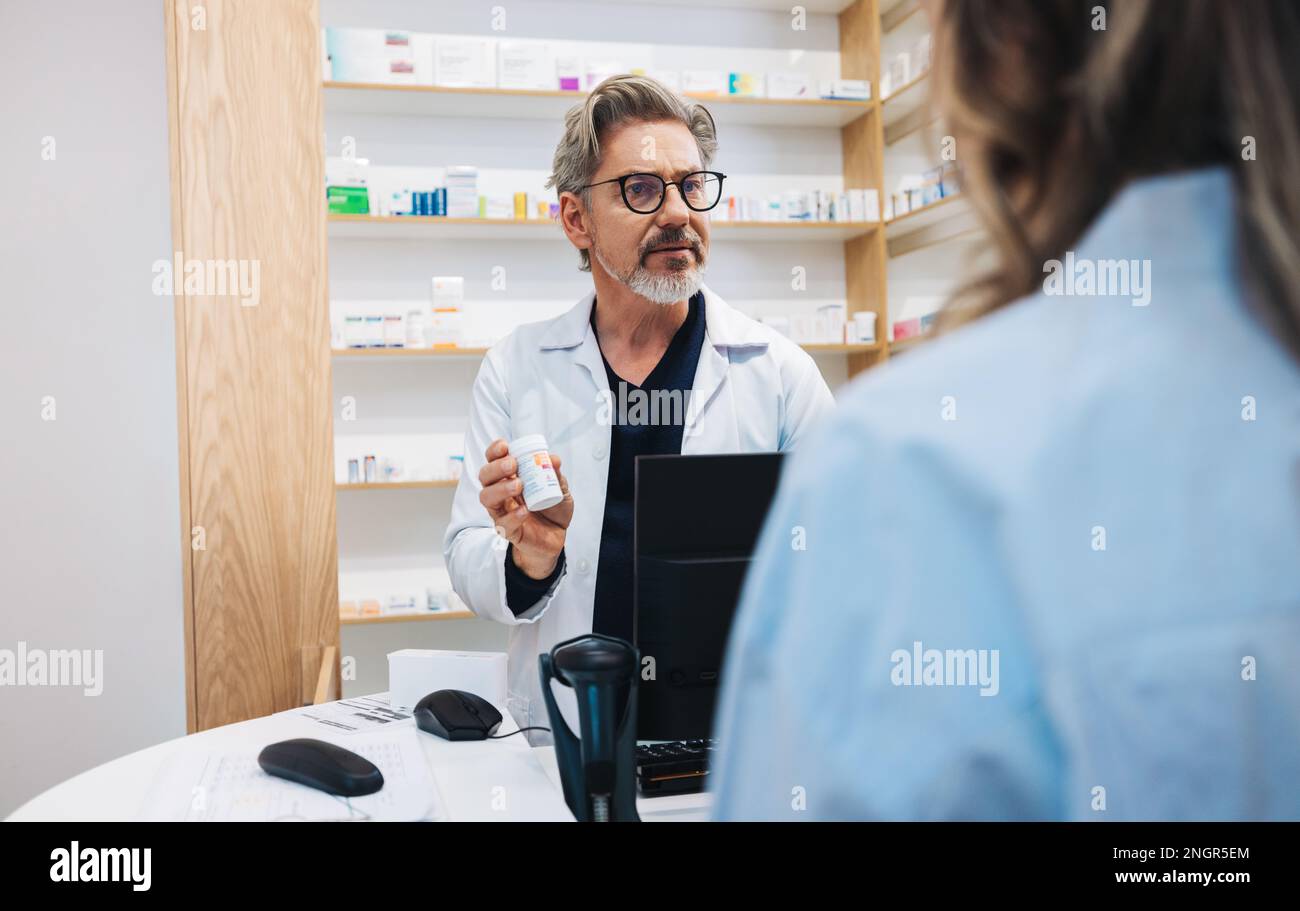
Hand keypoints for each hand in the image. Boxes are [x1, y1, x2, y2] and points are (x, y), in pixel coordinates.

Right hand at [478, 438, 573, 578]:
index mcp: (509, 477)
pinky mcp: (508, 530)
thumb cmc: (552, 508)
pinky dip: (513, 515)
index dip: (494, 451)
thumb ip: (556, 474)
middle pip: (484, 476)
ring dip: (500, 488)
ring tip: (519, 485)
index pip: (493, 460)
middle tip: (513, 465)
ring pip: (486, 498)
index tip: (505, 446)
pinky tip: (525, 510)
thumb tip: (553, 459)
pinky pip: (502, 523)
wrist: (556, 536)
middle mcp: (500, 492)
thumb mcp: (559, 488)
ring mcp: (501, 511)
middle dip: (496, 467)